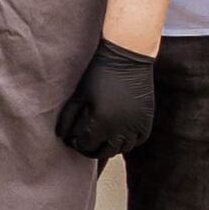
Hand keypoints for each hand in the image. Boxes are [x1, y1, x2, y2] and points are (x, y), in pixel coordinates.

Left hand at [54, 38, 159, 158]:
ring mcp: (137, 125)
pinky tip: (119, 136)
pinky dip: (129, 142)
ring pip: (123, 148)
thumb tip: (60, 136)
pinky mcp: (148, 119)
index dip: (77, 145)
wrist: (127, 58)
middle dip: (92, 150)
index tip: (72, 140)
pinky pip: (139, 140)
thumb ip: (67, 117)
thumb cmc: (98, 74)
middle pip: (106, 152)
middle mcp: (122, 128)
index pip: (88, 146)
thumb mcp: (79, 95)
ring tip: (100, 140)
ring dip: (110, 148)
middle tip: (83, 144)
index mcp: (102, 123)